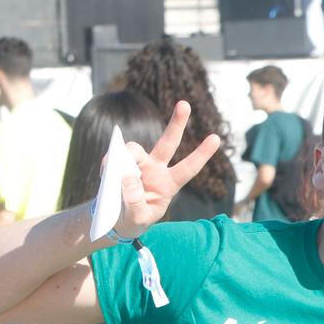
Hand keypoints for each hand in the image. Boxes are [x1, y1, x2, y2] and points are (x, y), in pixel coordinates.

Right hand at [115, 101, 222, 240]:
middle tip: (185, 104)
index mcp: (168, 185)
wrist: (115, 219)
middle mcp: (156, 169)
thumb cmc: (134, 220)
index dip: (201, 154)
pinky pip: (115, 155)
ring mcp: (138, 164)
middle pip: (168, 143)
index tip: (216, 138)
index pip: (188, 168)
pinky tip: (107, 175)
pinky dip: (109, 163)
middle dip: (177, 123)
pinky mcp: (120, 162)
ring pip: (134, 149)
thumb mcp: (137, 219)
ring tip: (117, 176)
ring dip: (126, 158)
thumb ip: (134, 202)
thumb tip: (128, 177)